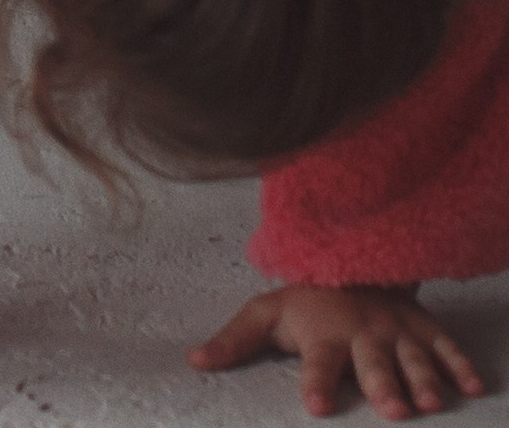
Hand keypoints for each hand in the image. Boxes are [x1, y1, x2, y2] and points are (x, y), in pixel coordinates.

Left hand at [192, 286, 482, 420]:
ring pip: (412, 357)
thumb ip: (234, 341)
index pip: (317, 363)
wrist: (348, 259)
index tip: (318, 406)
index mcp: (323, 334)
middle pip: (372, 363)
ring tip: (428, 402)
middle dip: (382, 385)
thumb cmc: (304, 300)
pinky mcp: (424, 328)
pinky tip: (474, 387)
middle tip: (391, 408)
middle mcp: (362, 334)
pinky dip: (460, 365)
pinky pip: (446, 346)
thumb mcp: (265, 313)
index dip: (317, 383)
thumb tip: (193, 362)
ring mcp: (396, 331)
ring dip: (422, 379)